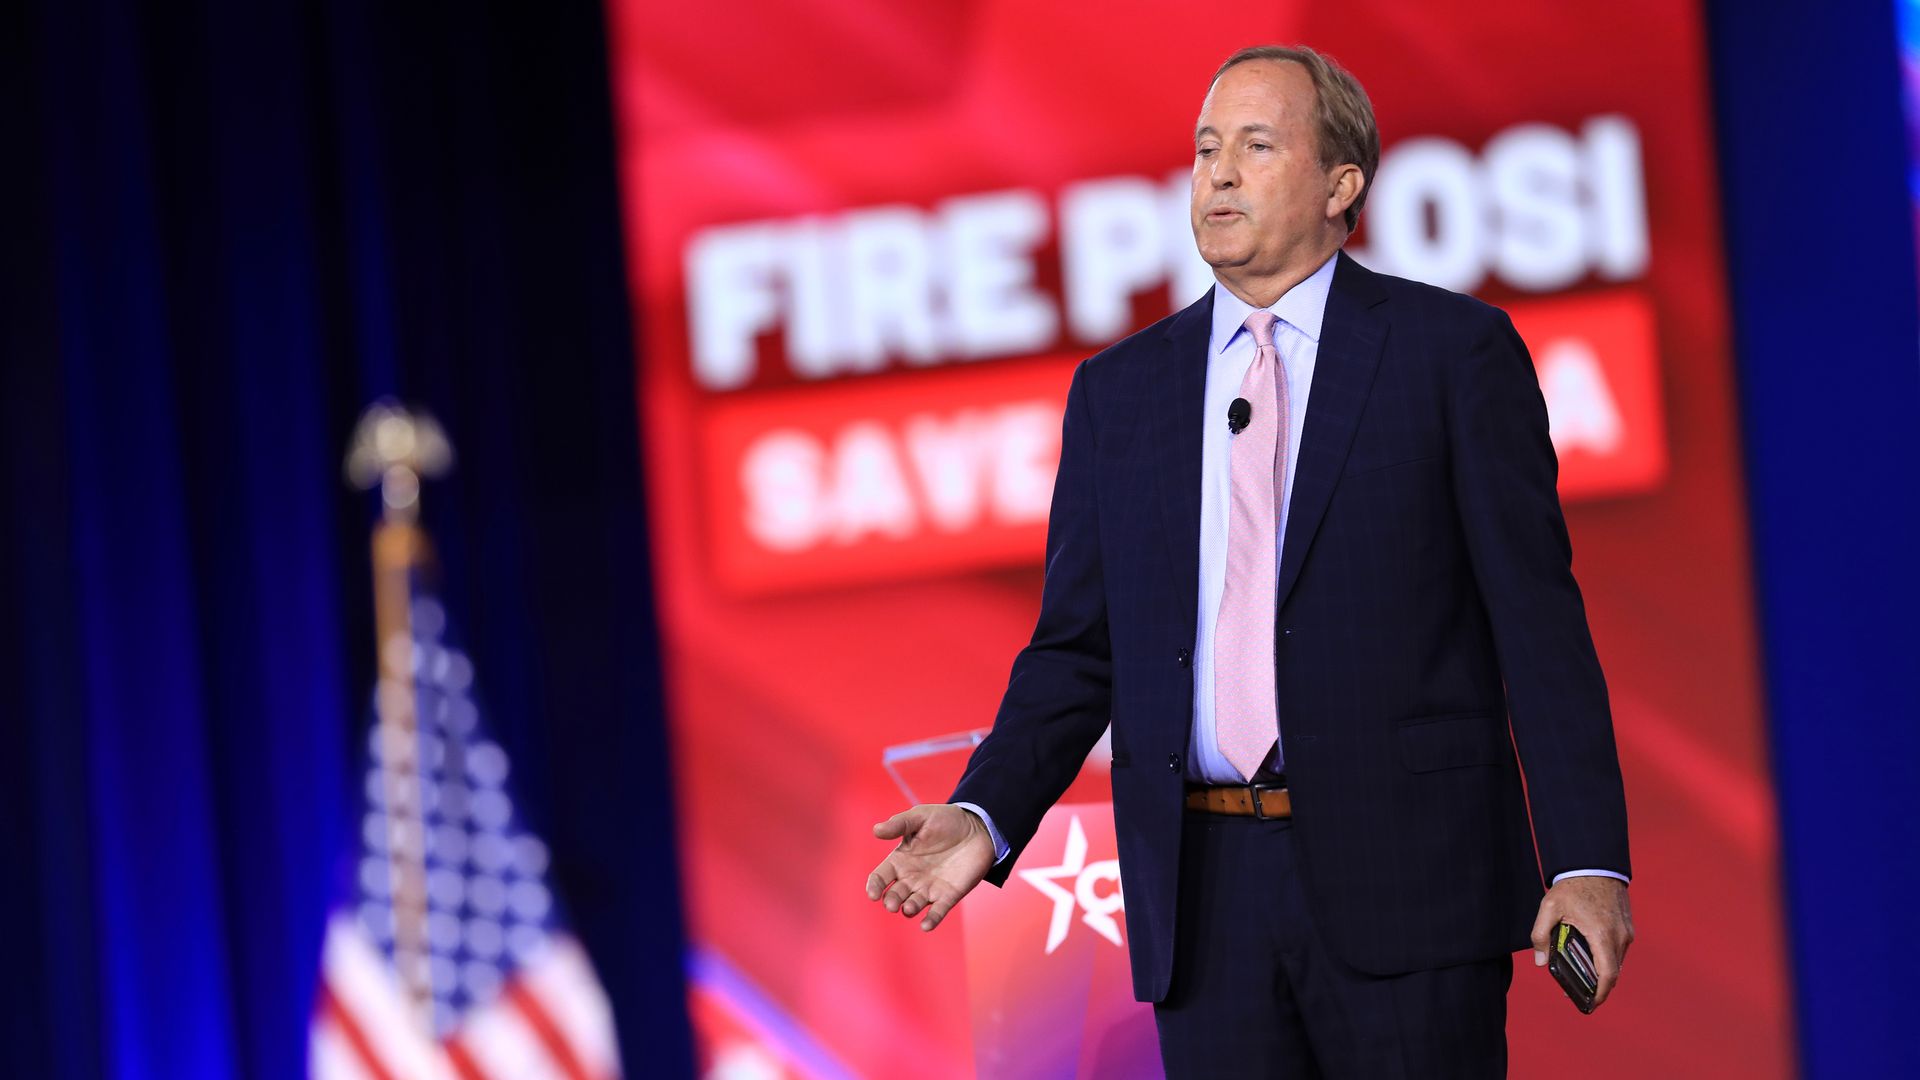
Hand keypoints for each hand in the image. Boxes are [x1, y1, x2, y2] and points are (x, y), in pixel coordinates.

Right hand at [865, 804, 996, 931]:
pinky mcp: (949, 895)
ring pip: (913, 905)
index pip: (880, 877)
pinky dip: (931, 920)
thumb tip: (876, 830)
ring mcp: (929, 888)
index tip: (873, 894)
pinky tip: (926, 926)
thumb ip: (899, 824)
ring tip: (909, 908)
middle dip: (891, 901)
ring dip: (909, 909)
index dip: (874, 886)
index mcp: (900, 860)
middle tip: (892, 904)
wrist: (977, 827)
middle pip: (894, 894)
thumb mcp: (920, 816)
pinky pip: (937, 912)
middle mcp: (911, 878)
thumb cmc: (945, 820)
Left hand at [1531, 876, 1634, 1009]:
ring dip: (1602, 971)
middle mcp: (1619, 936)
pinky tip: (1589, 955)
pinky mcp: (1627, 926)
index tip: (1591, 1004)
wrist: (1594, 863)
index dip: (1600, 994)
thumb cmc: (1572, 885)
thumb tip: (1540, 962)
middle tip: (1579, 993)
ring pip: (1616, 961)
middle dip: (1598, 986)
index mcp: (1602, 935)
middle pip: (1613, 972)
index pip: (1608, 975)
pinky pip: (1618, 949)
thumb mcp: (1549, 908)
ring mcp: (1626, 931)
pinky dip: (1607, 957)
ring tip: (1581, 974)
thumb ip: (1540, 935)